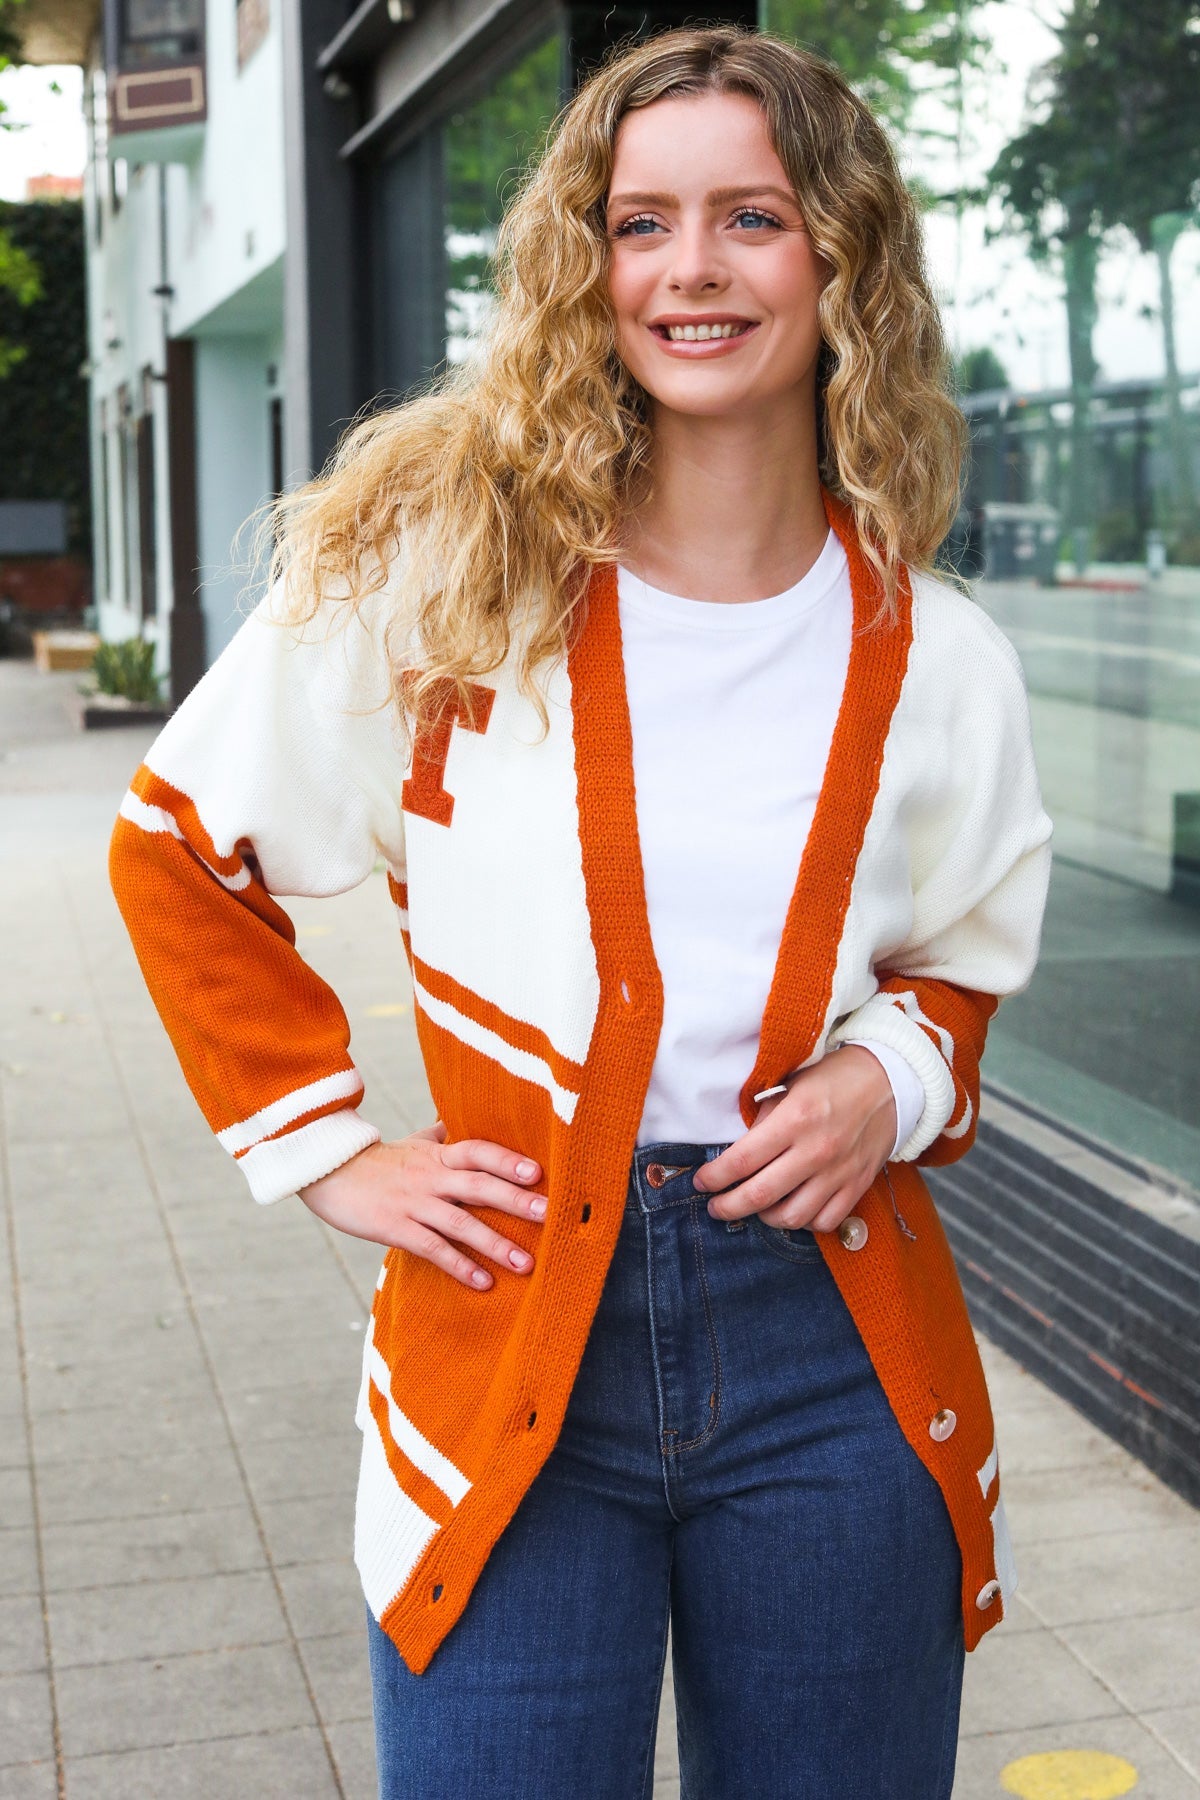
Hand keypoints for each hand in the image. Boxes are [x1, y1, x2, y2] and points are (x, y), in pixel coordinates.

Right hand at [298, 1123, 544, 1290]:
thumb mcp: (412, 1142)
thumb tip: (463, 1116)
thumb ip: (442, 1132)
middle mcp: (430, 1176)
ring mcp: (413, 1203)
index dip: (507, 1159)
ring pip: (460, 1223)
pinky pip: (432, 1248)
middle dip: (515, 1200)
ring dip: (495, 1244)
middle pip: (478, 1185)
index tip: (538, 1171)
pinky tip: (483, 1282)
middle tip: (549, 1215)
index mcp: (437, 1154)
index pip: (478, 1151)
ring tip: (525, 1263)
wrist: (326, 1172)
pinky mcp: (394, 1228)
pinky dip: (459, 1266)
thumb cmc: (376, 1159)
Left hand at [692, 1047, 895, 1233]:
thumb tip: (738, 1150)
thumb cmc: (835, 1077)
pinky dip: (804, 1223)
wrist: (892, 1081)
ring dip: (765, 1218)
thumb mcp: (792, 1084)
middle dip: (729, 1206)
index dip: (716, 1177)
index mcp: (796, 1118)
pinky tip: (792, 1209)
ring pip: (793, 1216)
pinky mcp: (857, 1185)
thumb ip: (764, 1118)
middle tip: (715, 1208)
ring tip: (755, 1208)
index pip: (743, 1159)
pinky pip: (825, 1221)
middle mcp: (817, 1150)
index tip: (701, 1182)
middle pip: (761, 1195)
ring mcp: (839, 1172)